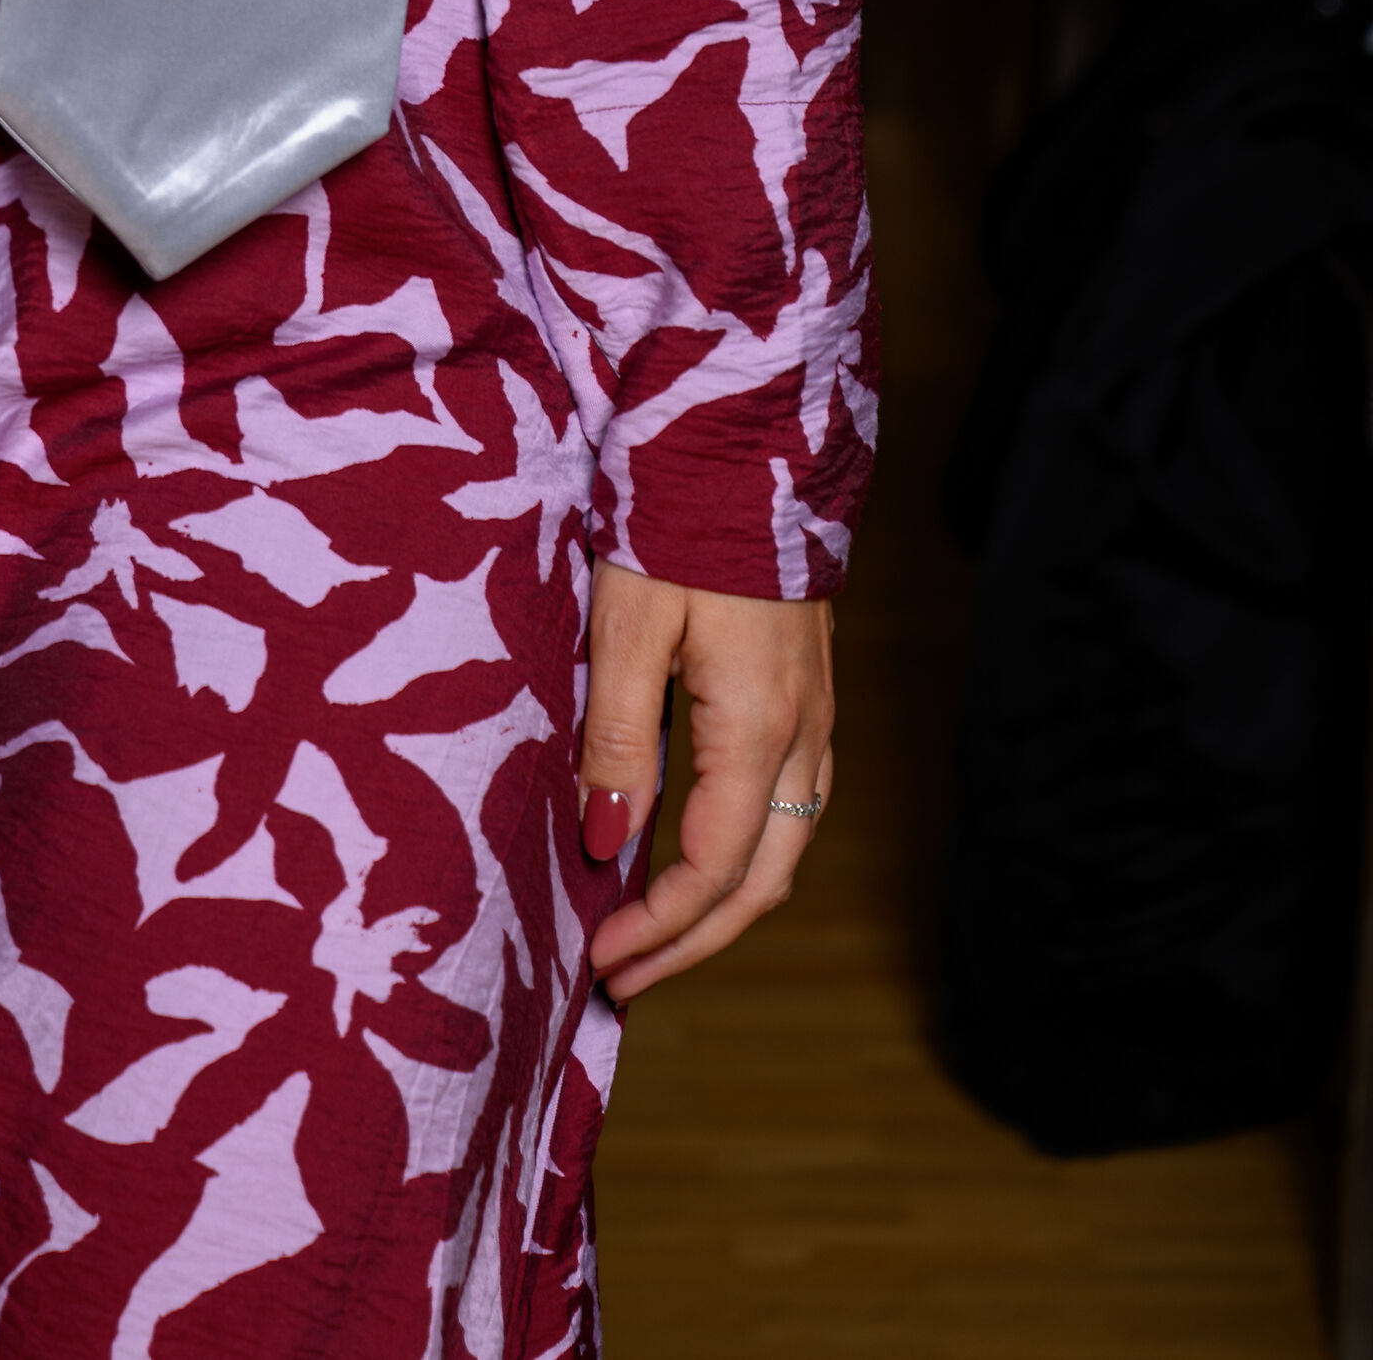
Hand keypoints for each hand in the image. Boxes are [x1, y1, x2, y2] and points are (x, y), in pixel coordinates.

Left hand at [578, 561, 834, 1000]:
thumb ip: (619, 737)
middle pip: (762, 880)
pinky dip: (745, 850)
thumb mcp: (628, 623)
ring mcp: (817, 712)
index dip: (659, 926)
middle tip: (623, 979)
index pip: (713, 868)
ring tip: (653, 932)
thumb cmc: (677, 520)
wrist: (746, 436)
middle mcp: (805, 732)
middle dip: (693, 941)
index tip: (600, 960)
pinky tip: (696, 850)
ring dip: (722, 902)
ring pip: (785, 845)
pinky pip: (790, 801)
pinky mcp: (810, 689)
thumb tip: (607, 846)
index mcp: (760, 726)